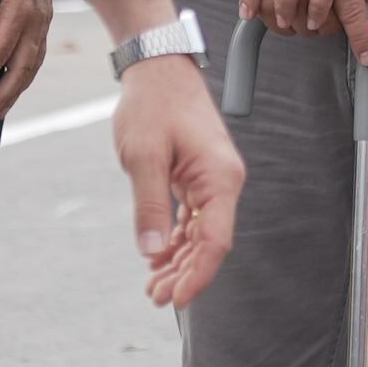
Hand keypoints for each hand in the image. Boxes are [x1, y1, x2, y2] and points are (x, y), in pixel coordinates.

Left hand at [0, 0, 55, 124]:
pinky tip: (13, 88)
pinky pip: (36, 56)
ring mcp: (43, 21)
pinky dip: (25, 77)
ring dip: (14, 92)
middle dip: (2, 96)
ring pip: (32, 66)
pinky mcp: (43, 21)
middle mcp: (36, 19)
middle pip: (21, 68)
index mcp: (20, 6)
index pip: (0, 50)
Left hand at [112, 43, 244, 307]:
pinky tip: (159, 257)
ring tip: (154, 285)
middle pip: (210, 242)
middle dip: (185, 273)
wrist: (157, 67)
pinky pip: (192, 217)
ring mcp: (212, 178)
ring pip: (201, 232)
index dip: (197, 274)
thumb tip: (151, 251)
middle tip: (156, 297)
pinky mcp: (198, 175)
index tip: (176, 299)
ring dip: (179, 260)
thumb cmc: (154, 103)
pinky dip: (176, 239)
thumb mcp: (144, 156)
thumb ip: (150, 205)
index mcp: (219, 177)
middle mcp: (223, 180)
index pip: (216, 240)